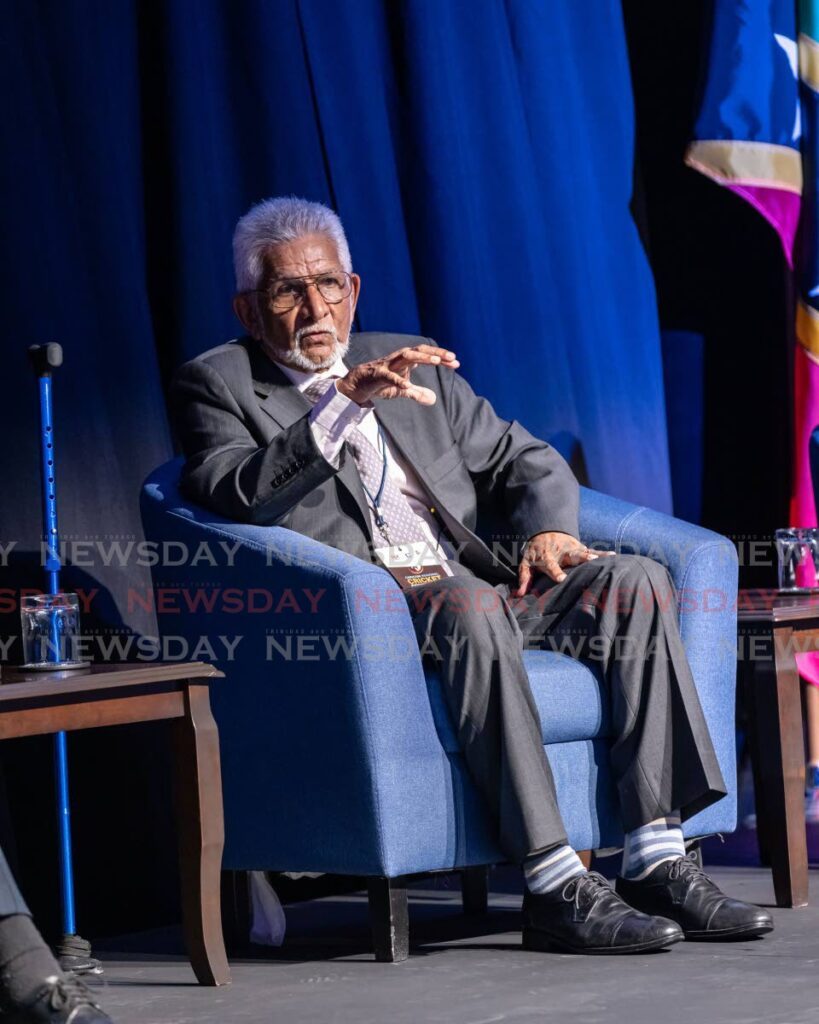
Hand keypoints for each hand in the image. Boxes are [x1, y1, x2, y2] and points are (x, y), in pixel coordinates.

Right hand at [336, 344, 458, 405]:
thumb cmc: (380, 383)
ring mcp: (388, 365)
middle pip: (420, 350)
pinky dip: (397, 380)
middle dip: (436, 353)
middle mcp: (399, 359)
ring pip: (406, 356)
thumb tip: (433, 399)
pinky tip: (406, 386)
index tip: (456, 363)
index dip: (442, 357)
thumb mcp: (402, 390)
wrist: (358, 384)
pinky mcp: (377, 374)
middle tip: (452, 357)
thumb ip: (417, 393)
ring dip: (421, 358)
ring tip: (435, 362)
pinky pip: (388, 376)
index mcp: (406, 361)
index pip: (427, 355)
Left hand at [512, 532, 614, 595]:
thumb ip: (524, 578)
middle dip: (582, 558)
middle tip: (590, 561)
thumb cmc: (535, 551)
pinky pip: (593, 551)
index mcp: (547, 557)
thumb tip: (519, 595)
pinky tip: (614, 556)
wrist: (545, 530)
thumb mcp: (526, 563)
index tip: (562, 579)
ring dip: (595, 556)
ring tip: (609, 558)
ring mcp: (573, 549)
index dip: (556, 572)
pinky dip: (602, 554)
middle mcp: (562, 552)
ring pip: (585, 552)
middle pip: (572, 556)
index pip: (551, 565)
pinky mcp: (581, 548)